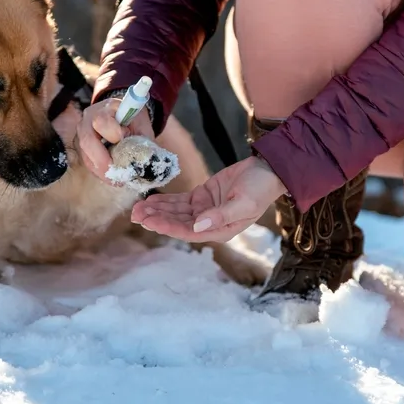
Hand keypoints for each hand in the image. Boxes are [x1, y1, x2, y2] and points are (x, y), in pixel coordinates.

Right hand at [77, 97, 155, 182]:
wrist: (125, 116)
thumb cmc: (135, 121)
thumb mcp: (142, 125)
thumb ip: (142, 138)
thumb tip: (146, 159)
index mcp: (107, 108)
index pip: (101, 121)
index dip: (113, 134)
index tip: (126, 139)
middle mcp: (89, 118)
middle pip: (87, 141)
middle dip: (103, 161)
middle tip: (119, 175)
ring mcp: (83, 132)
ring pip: (86, 155)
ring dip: (102, 171)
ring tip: (119, 181)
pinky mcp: (82, 146)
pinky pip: (87, 162)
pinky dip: (100, 172)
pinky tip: (113, 178)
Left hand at [131, 156, 286, 242]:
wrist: (268, 171)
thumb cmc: (260, 189)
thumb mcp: (243, 203)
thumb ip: (220, 216)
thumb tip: (198, 226)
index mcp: (220, 230)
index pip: (188, 232)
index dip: (168, 227)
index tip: (150, 221)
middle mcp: (210, 223)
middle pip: (177, 224)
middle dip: (156, 219)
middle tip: (135, 214)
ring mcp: (205, 210)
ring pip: (176, 213)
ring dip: (157, 211)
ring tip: (137, 208)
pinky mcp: (203, 197)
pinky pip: (180, 202)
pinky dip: (165, 201)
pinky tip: (151, 199)